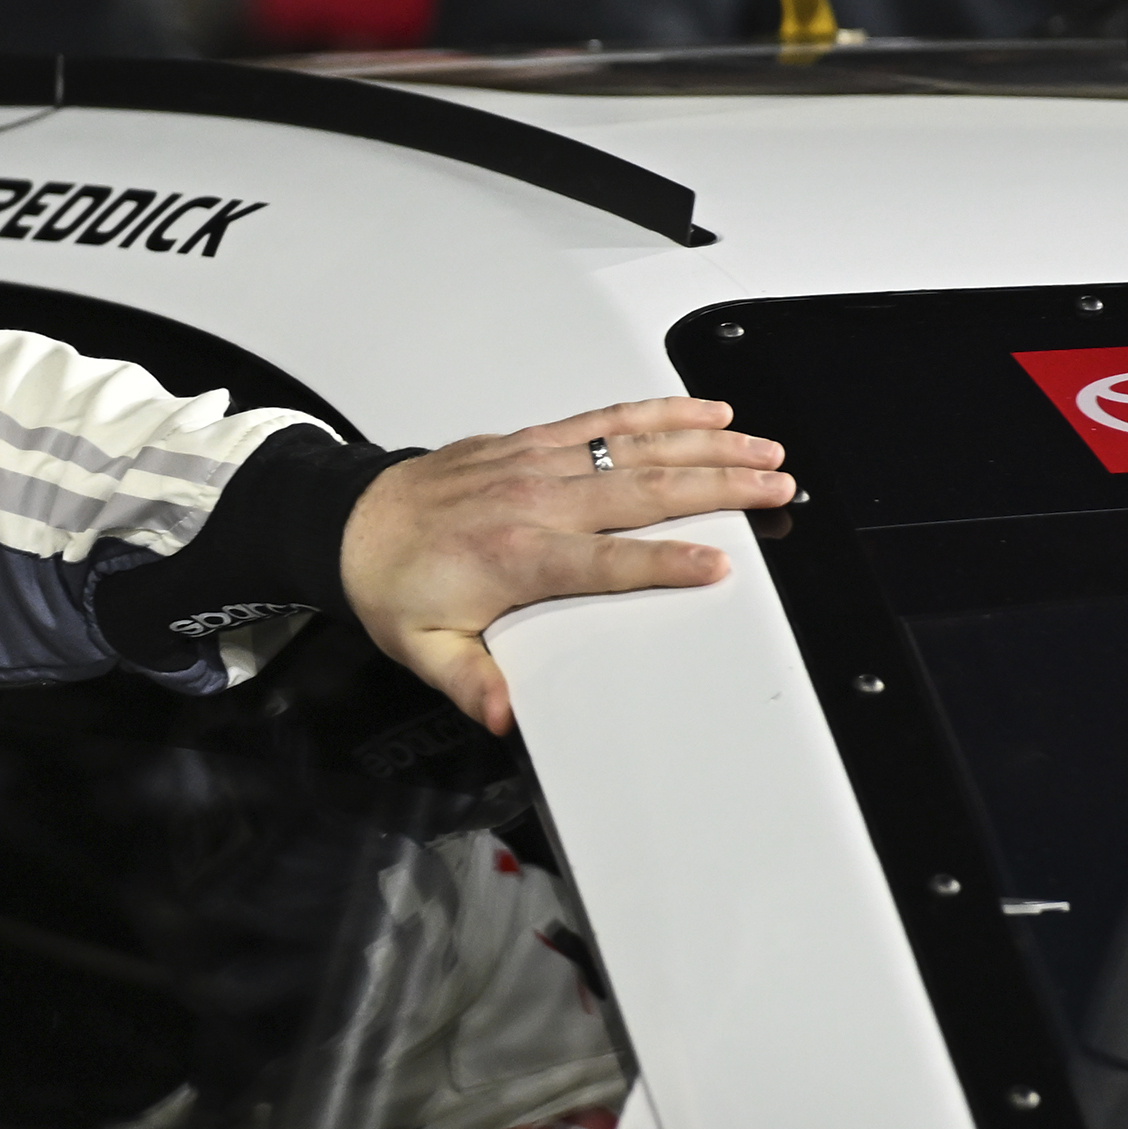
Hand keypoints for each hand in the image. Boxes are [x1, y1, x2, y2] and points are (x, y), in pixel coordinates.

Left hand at [339, 395, 797, 734]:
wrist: (349, 524)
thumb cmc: (392, 584)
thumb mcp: (422, 650)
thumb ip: (471, 682)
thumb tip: (504, 716)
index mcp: (517, 557)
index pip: (607, 561)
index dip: (664, 563)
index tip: (719, 564)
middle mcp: (535, 502)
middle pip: (643, 491)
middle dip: (718, 488)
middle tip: (778, 488)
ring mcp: (538, 464)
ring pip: (636, 448)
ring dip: (706, 446)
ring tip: (764, 450)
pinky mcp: (535, 441)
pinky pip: (607, 420)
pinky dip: (659, 412)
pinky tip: (705, 412)